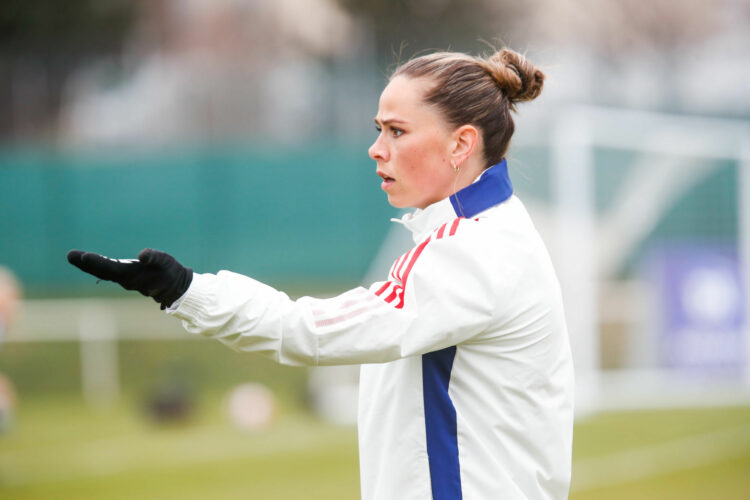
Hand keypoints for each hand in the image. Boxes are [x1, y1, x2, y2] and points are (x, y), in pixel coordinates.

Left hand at [67, 248, 192, 309]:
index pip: (111, 268)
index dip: (97, 262)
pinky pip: (107, 271)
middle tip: (70, 255)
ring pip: (103, 272)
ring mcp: (124, 279)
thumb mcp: (166, 262)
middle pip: (102, 271)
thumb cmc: (170, 272)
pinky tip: (87, 261)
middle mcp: (125, 279)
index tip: (83, 256)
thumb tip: (142, 254)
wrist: (174, 287)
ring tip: (74, 257)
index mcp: (132, 275)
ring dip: (88, 265)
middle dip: (86, 264)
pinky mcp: (126, 277)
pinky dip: (96, 265)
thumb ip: (155, 257)